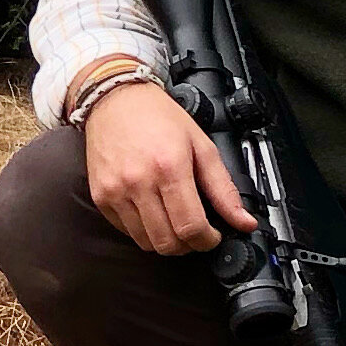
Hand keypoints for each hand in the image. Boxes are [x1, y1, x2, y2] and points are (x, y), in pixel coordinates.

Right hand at [83, 79, 250, 255]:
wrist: (115, 100)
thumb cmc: (158, 118)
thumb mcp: (201, 146)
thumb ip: (224, 189)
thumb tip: (244, 222)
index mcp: (169, 167)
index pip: (190, 226)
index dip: (207, 240)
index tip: (212, 235)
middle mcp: (139, 181)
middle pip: (168, 242)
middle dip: (188, 244)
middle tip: (195, 230)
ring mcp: (115, 191)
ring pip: (146, 242)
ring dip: (165, 240)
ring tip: (173, 221)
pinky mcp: (100, 196)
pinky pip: (126, 231)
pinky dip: (143, 230)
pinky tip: (152, 211)